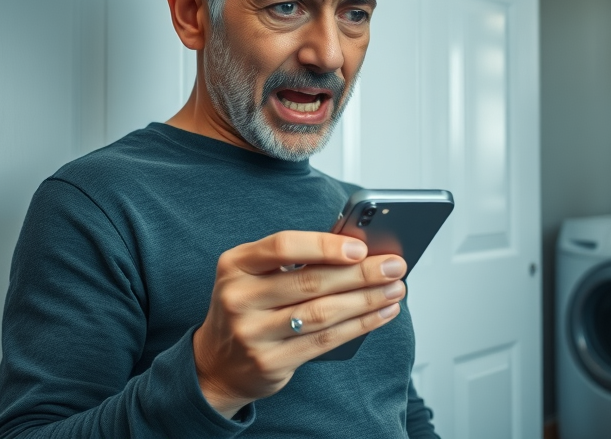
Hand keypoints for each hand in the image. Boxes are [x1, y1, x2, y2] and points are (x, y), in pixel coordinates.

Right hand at [192, 231, 406, 416]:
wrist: (215, 364)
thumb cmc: (249, 307)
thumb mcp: (255, 276)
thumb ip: (295, 260)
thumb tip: (358, 249)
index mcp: (235, 264)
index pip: (282, 246)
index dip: (324, 246)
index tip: (360, 247)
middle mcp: (239, 297)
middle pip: (310, 281)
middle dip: (361, 273)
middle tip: (394, 266)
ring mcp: (252, 333)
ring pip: (322, 313)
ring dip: (366, 299)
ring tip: (395, 289)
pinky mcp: (270, 362)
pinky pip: (325, 341)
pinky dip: (359, 325)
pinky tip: (381, 314)